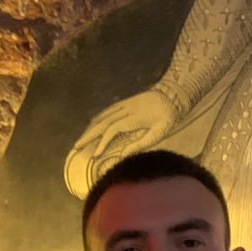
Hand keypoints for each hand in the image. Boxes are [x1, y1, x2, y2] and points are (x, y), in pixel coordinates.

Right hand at [65, 89, 179, 197]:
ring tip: (81, 139)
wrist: (175, 93)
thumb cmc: (169, 116)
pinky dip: (97, 119)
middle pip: (102, 123)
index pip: (111, 131)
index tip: (95, 156)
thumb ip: (142, 143)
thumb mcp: (159, 132)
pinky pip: (107, 111)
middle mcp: (125, 110)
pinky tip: (93, 125)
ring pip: (102, 116)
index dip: (102, 143)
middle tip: (76, 148)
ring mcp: (124, 105)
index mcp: (133, 119)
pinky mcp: (126, 102)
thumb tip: (124, 153)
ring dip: (90, 128)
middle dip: (88, 136)